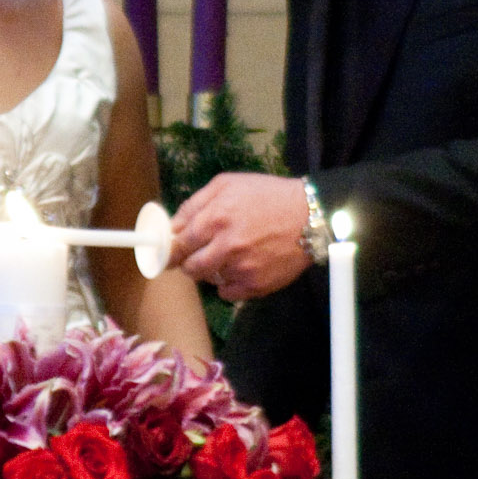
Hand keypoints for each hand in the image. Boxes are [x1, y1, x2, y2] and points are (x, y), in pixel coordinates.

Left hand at [169, 173, 311, 300]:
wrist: (310, 215)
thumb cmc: (268, 195)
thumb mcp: (228, 184)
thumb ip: (195, 204)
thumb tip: (172, 226)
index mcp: (216, 218)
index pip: (178, 244)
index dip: (170, 250)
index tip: (167, 252)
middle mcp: (227, 245)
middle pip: (189, 268)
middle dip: (187, 263)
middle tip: (196, 255)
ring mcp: (242, 268)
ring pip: (208, 280)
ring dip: (211, 270)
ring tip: (228, 254)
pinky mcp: (256, 285)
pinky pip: (228, 293)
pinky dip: (229, 283)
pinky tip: (241, 267)